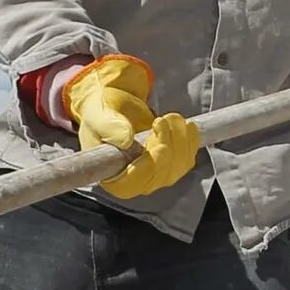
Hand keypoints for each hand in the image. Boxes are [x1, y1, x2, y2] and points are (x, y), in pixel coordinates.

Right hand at [64, 54, 203, 197]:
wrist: (114, 105)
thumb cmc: (101, 114)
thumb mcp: (98, 116)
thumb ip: (109, 127)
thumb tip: (126, 140)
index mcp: (111, 176)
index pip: (133, 184)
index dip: (149, 168)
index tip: (158, 146)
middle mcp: (134, 181)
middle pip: (160, 177)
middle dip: (167, 146)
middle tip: (161, 121)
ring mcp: (154, 174)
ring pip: (177, 168)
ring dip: (181, 141)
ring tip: (171, 118)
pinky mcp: (170, 163)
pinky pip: (187, 160)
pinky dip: (190, 141)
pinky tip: (184, 125)